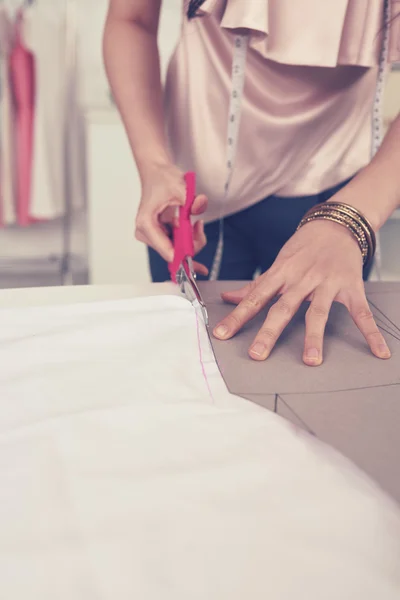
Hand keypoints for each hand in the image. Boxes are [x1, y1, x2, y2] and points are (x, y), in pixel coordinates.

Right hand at [135, 163, 207, 273]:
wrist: (157, 173)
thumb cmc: (163, 179)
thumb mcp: (181, 187)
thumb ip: (193, 200)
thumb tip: (199, 208)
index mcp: (146, 224)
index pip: (167, 251)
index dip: (185, 256)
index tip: (199, 259)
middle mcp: (146, 233)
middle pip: (173, 253)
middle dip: (191, 244)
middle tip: (198, 225)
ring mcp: (152, 235)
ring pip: (176, 250)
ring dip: (190, 239)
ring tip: (195, 222)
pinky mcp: (158, 235)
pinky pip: (176, 244)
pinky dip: (187, 237)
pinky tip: (190, 225)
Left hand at [213, 220, 390, 365]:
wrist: (336, 224)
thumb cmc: (303, 247)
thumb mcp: (277, 263)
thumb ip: (255, 286)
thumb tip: (228, 298)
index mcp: (280, 274)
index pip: (254, 298)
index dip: (237, 316)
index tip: (222, 335)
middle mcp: (301, 280)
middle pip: (282, 308)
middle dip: (269, 331)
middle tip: (257, 354)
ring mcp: (326, 284)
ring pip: (318, 312)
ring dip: (314, 336)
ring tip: (310, 360)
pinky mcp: (350, 287)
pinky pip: (361, 313)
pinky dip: (371, 333)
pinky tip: (378, 351)